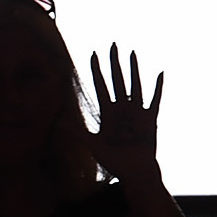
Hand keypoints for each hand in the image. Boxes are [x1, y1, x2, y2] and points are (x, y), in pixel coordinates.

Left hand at [89, 48, 165, 183]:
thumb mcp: (92, 145)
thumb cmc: (114, 161)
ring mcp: (136, 112)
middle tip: (112, 44)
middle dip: (114, 62)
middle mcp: (121, 109)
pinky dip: (158, 87)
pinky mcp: (149, 118)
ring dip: (133, 69)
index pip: (100, 86)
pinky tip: (160, 73)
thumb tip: (56, 126)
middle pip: (116, 80)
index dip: (96, 70)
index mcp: (107, 113)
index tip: (92, 54)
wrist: (135, 172)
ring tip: (132, 52)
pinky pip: (155, 99)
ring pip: (134, 84)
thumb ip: (76, 134)